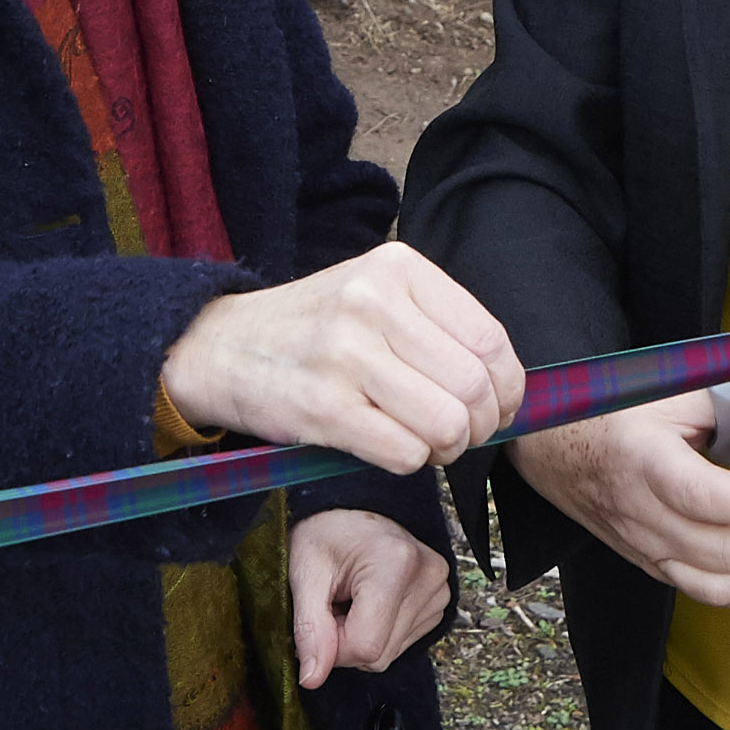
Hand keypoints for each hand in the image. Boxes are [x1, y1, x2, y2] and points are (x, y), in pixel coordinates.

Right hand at [159, 241, 523, 473]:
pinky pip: (406, 452)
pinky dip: (412, 462)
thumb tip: (508, 388)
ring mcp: (345, 354)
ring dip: (447, 449)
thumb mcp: (375, 295)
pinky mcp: (323, 406)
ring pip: (447, 424)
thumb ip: (438, 325)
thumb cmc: (314, 329)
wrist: (221, 347)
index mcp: (397, 268)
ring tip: (426, 443)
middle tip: (459, 434)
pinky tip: (394, 449)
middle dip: (481, 426)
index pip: (489, 340)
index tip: (497, 408)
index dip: (507, 389)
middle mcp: (373, 303)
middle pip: (473, 388)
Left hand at [289, 508, 450, 683]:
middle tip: (332, 602)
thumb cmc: (324, 532)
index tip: (319, 614)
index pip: (365, 647)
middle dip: (345, 639)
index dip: (332, 646)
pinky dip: (378, 630)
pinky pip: (401, 642)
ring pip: (390, 653)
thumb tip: (312, 679)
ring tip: (350, 596)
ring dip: (361, 635)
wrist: (349, 509)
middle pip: (379, 654)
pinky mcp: (439, 601)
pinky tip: (369, 601)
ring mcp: (439, 590)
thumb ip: (309, 629)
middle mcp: (428, 576)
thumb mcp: (305, 574)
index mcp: (396, 563)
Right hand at [511, 390, 729, 607]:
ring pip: (718, 587)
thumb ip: (726, 397)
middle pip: (723, 551)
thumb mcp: (665, 391)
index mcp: (645, 463)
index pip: (707, 499)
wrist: (553, 449)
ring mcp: (648, 549)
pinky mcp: (654, 567)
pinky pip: (707, 594)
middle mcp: (644, 517)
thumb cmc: (611, 416)